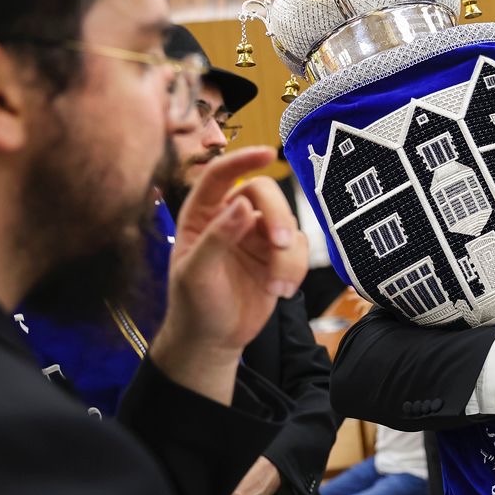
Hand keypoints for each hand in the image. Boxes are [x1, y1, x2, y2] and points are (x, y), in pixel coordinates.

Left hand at [149, 147, 306, 403]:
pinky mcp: (279, 257)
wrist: (213, 340)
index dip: (242, 160)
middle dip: (277, 217)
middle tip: (279, 244)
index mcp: (202, 214)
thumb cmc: (194, 305)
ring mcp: (258, 236)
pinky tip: (282, 292)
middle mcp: (233, 218)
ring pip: (288, 225)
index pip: (221, 176)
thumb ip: (216, 237)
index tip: (267, 154)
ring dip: (287, 258)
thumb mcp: (195, 274)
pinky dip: (297, 270)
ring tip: (276, 289)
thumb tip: (241, 202)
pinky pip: (300, 250)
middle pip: (266, 195)